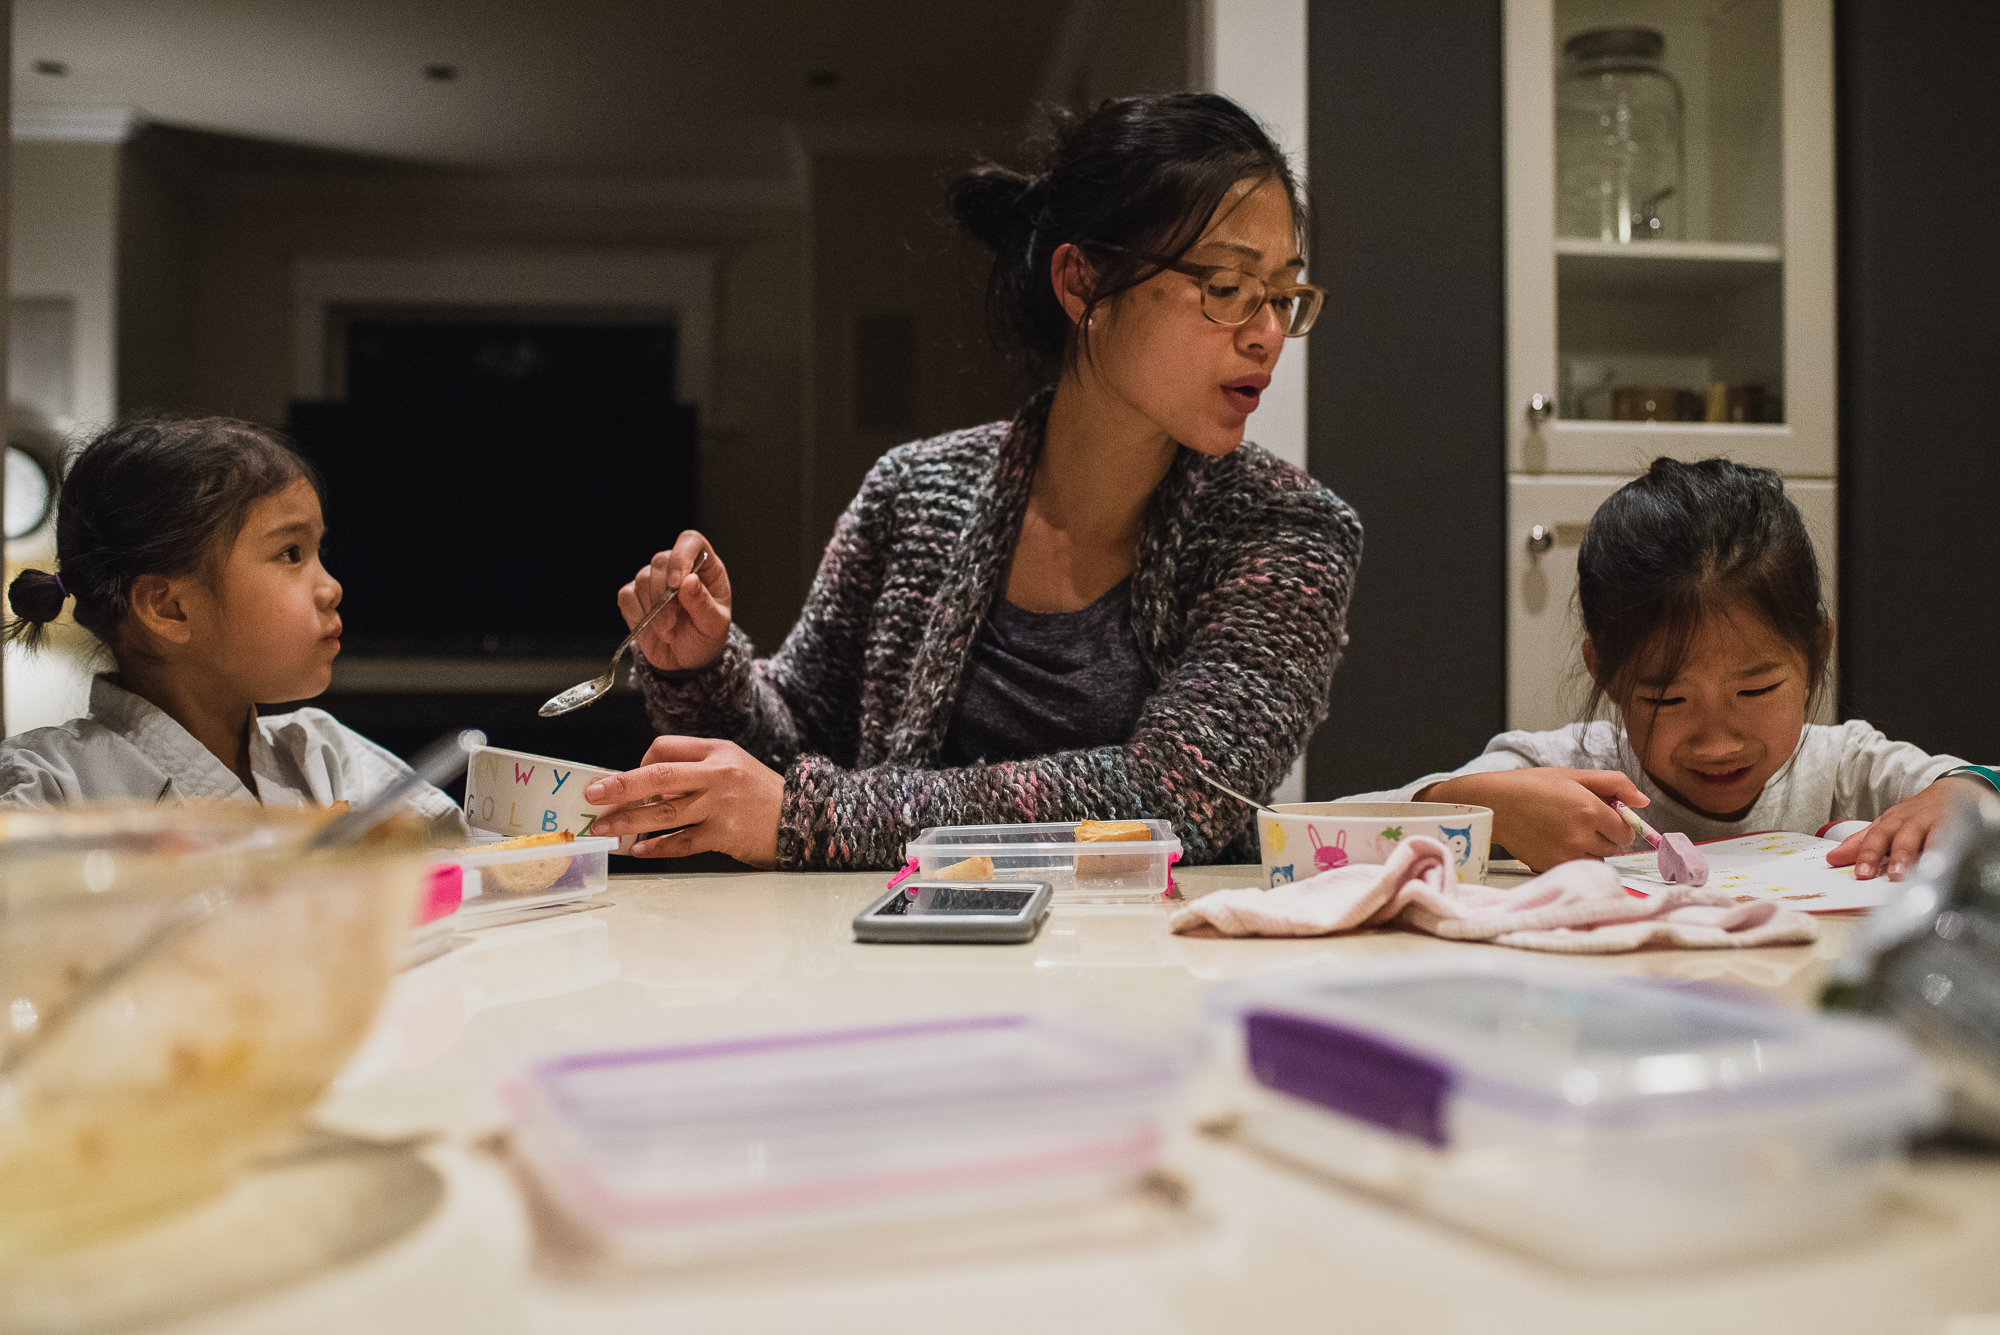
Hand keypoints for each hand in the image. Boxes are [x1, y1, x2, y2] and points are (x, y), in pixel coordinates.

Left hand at [583, 736, 782, 866]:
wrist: (804, 819)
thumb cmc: (762, 796)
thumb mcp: (733, 767)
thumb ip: (694, 772)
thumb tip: (649, 788)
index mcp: (717, 752)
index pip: (665, 747)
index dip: (638, 763)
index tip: (625, 781)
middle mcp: (717, 775)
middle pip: (658, 775)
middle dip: (620, 785)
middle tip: (593, 794)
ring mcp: (720, 806)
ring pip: (664, 811)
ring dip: (629, 821)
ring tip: (604, 828)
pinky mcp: (725, 835)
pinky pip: (682, 842)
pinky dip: (658, 847)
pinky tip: (640, 850)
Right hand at [620, 531, 731, 671]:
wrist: (686, 661)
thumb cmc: (705, 638)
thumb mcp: (714, 625)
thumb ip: (703, 603)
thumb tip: (689, 580)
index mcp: (705, 568)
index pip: (691, 541)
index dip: (681, 557)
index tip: (677, 584)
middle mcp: (678, 568)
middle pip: (661, 560)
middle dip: (664, 594)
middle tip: (673, 622)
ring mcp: (654, 580)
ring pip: (642, 578)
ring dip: (653, 609)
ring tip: (668, 630)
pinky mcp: (635, 596)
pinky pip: (626, 596)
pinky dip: (637, 613)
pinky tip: (651, 626)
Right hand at [1421, 768, 1649, 872]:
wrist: (1494, 804)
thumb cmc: (1532, 785)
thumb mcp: (1574, 775)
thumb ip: (1614, 783)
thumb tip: (1643, 801)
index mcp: (1590, 810)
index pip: (1625, 829)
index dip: (1617, 822)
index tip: (1603, 816)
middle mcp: (1582, 835)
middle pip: (1614, 847)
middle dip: (1604, 835)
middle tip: (1580, 821)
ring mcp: (1566, 854)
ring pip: (1598, 859)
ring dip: (1591, 849)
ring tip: (1567, 832)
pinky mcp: (1552, 866)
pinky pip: (1579, 867)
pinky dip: (1574, 858)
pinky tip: (1557, 843)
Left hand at [1826, 774, 1987, 880]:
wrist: (1953, 791)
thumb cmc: (1915, 816)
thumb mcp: (1886, 826)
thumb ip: (1860, 843)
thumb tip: (1832, 859)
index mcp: (1890, 823)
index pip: (1874, 838)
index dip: (1865, 855)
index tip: (1859, 875)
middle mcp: (1909, 822)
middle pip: (1895, 837)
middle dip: (1887, 855)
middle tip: (1880, 875)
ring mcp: (1933, 823)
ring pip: (1922, 837)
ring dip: (1914, 855)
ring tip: (1908, 873)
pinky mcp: (1958, 825)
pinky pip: (1952, 838)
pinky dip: (1947, 850)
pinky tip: (1943, 863)